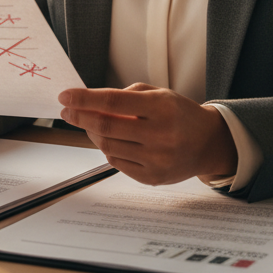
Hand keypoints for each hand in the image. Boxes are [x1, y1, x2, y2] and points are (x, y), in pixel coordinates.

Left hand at [58, 83, 237, 185]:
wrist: (207, 143)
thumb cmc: (178, 114)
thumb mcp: (158, 94)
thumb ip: (126, 95)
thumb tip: (90, 103)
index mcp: (161, 108)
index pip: (113, 102)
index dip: (85, 99)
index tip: (65, 96)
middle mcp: (160, 135)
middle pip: (106, 127)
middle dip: (80, 117)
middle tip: (67, 111)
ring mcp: (156, 160)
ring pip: (107, 146)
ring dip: (91, 133)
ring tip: (90, 123)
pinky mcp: (153, 178)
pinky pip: (117, 163)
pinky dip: (107, 149)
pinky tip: (110, 140)